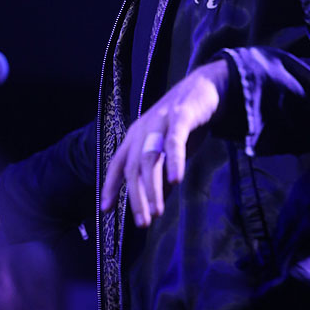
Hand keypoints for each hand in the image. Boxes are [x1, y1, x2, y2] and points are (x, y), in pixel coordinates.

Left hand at [101, 60, 228, 227]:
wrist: (204, 87)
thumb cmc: (183, 123)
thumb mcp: (166, 151)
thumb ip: (159, 174)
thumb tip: (153, 205)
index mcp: (135, 136)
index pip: (117, 164)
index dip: (109, 186)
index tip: (106, 209)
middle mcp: (142, 129)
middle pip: (133, 167)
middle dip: (135, 197)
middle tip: (142, 222)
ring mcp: (160, 122)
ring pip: (149, 158)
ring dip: (152, 187)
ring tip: (157, 211)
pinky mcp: (180, 117)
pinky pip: (174, 141)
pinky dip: (174, 161)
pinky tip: (176, 181)